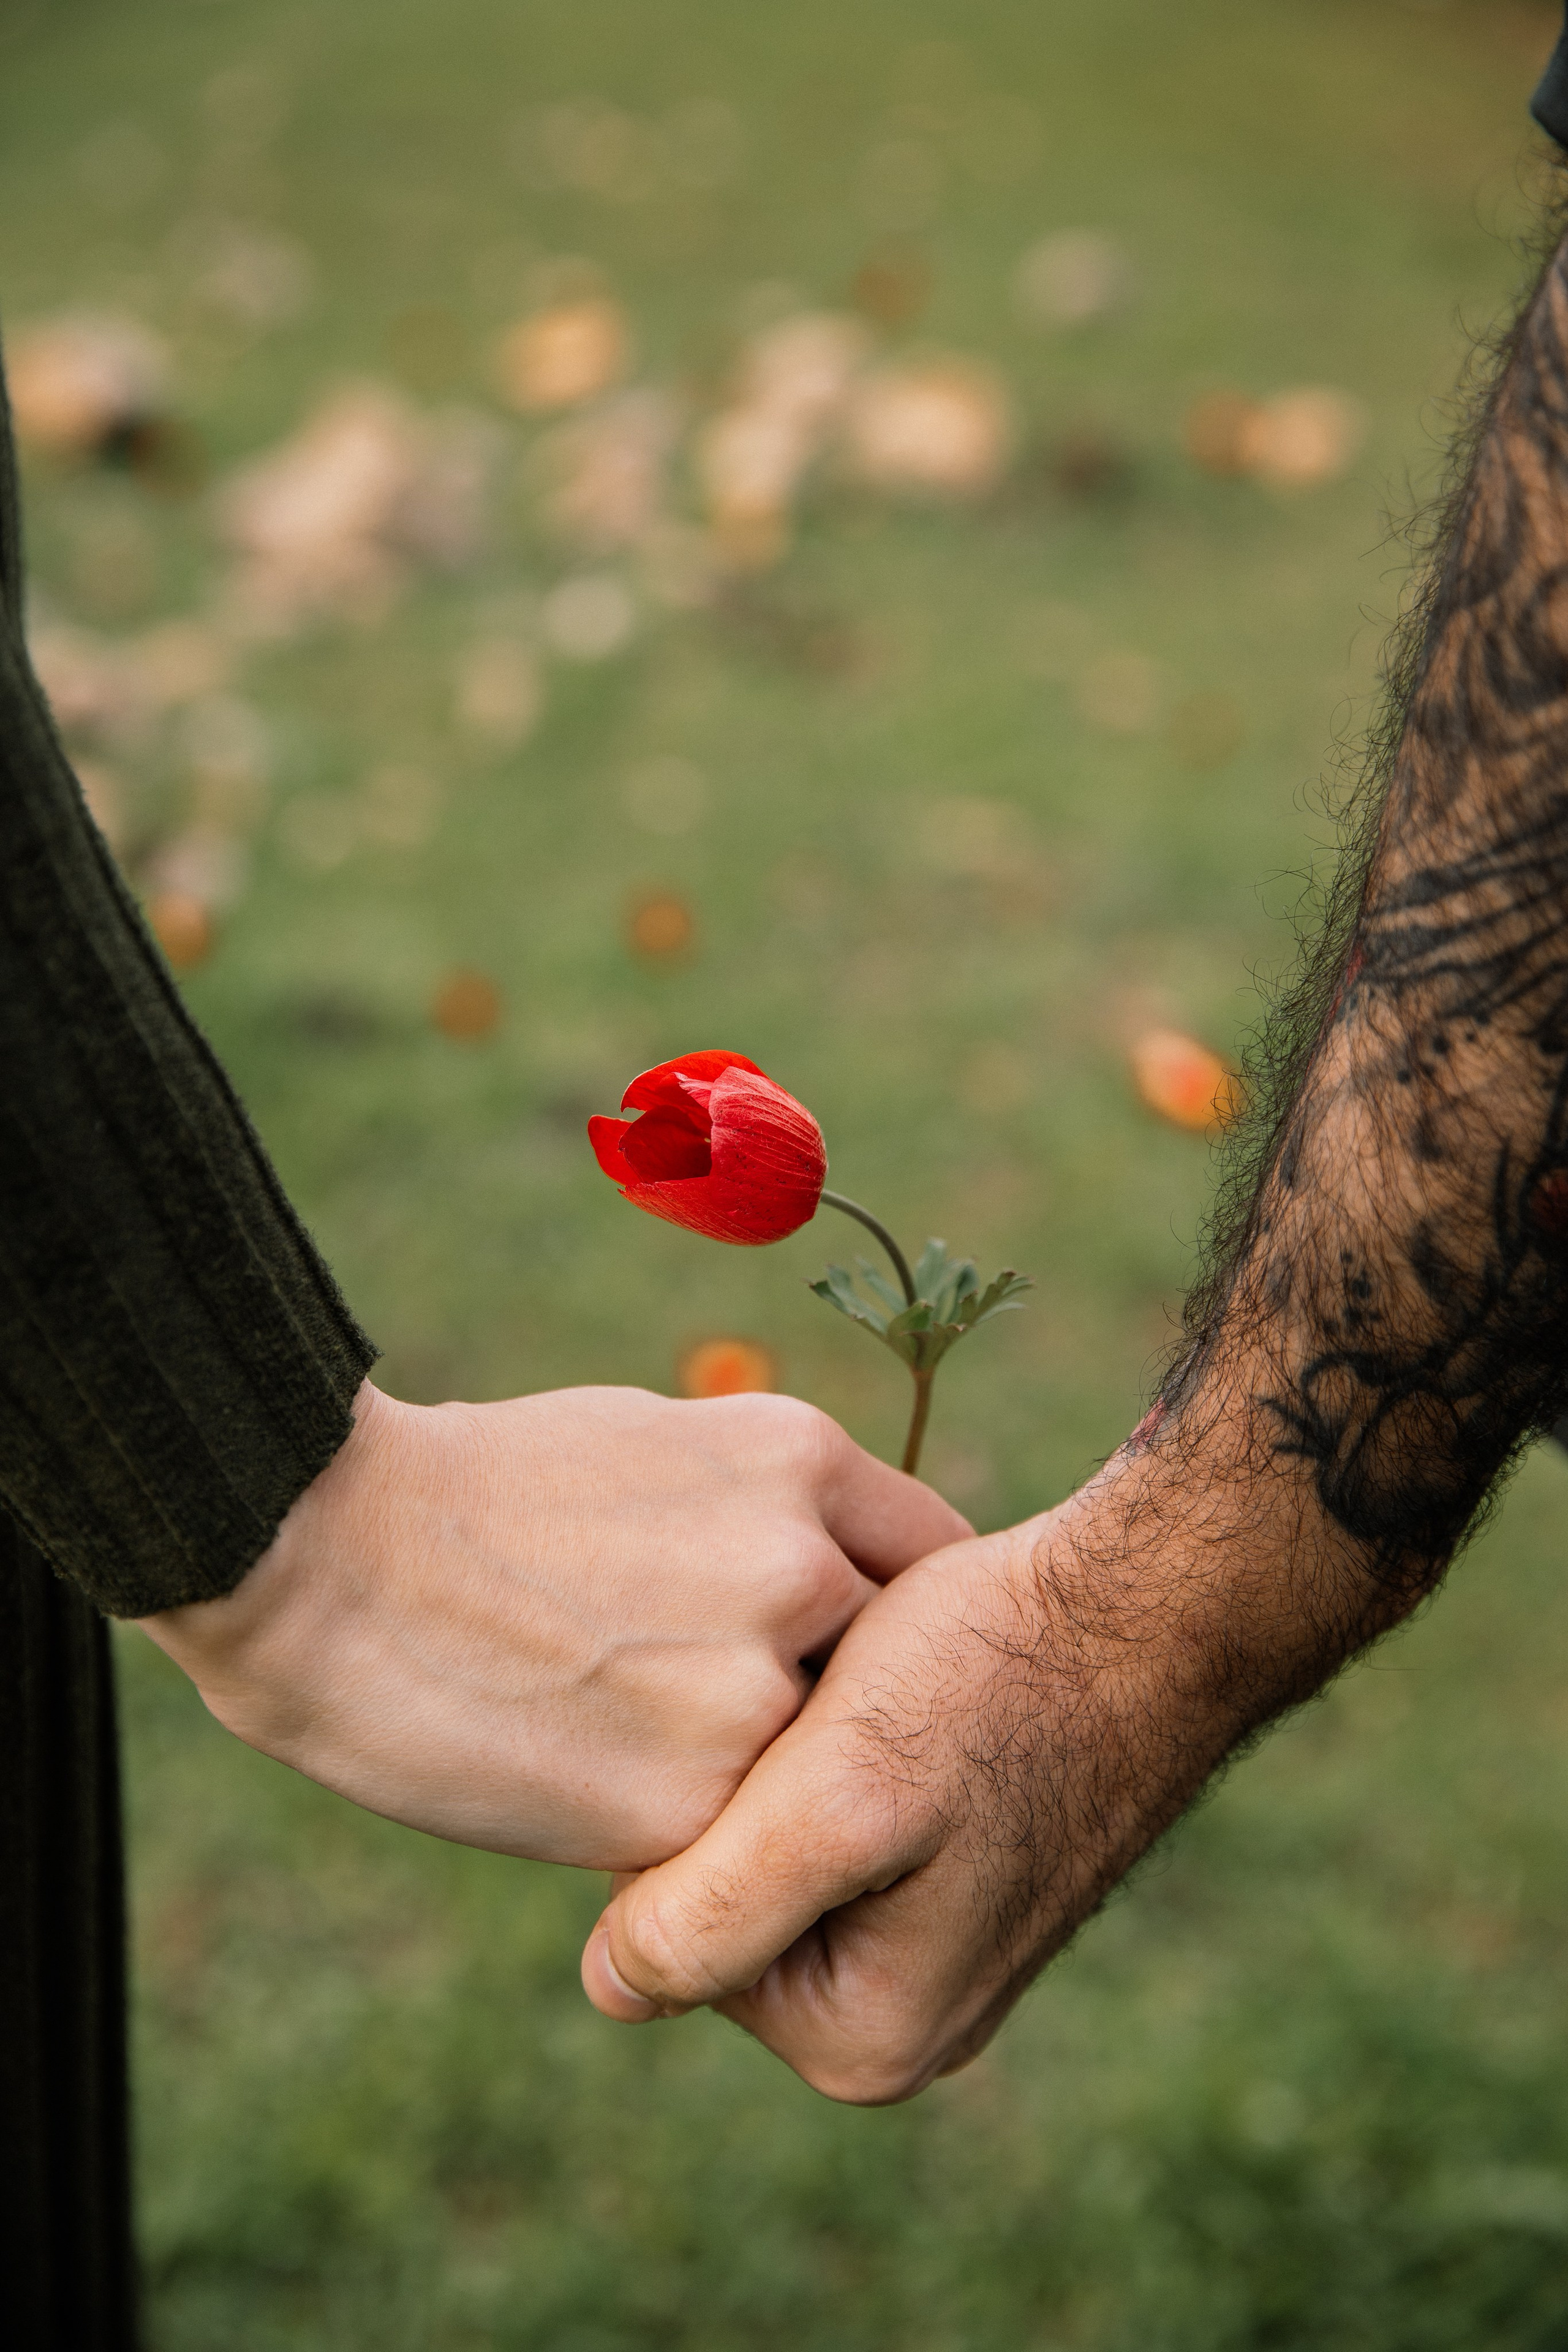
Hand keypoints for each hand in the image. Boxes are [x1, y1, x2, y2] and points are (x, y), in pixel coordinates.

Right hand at [137, 1379, 969, 1870]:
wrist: (325, 1558)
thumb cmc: (473, 1488)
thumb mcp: (652, 1442)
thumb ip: (761, 1506)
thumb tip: (821, 1559)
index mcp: (799, 1461)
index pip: (929, 1553)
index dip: (896, 1605)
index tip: (859, 1641)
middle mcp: (803, 1571)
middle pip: (883, 1665)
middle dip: (830, 1690)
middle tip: (741, 1704)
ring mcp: (755, 1696)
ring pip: (809, 1763)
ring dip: (756, 1768)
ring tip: (637, 1737)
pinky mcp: (690, 1810)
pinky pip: (730, 1837)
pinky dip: (685, 1826)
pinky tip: (589, 1779)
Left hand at [581, 1432, 1383, 2101]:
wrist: (1153, 1604)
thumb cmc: (1002, 1681)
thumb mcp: (840, 1799)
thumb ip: (710, 1914)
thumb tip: (607, 1991)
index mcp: (859, 2038)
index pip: (672, 1927)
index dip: (693, 1801)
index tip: (779, 1726)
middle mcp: (897, 2016)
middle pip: (722, 1893)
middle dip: (747, 1780)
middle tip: (834, 1697)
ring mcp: (929, 1943)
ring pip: (773, 1839)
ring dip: (790, 1749)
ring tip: (871, 1682)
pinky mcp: (952, 1869)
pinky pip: (838, 1812)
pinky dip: (840, 1737)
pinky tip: (895, 1681)